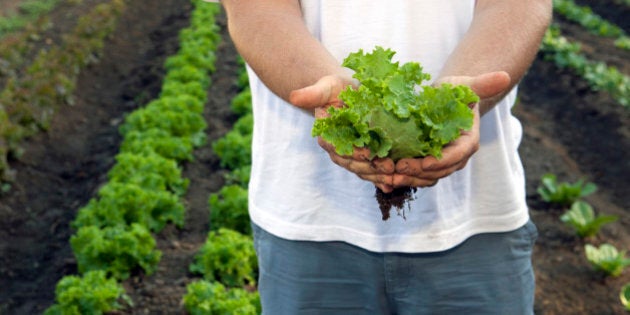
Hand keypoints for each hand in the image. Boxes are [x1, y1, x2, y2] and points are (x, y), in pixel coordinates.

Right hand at [290, 75, 396, 192]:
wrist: (347, 93)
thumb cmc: (336, 89)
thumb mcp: (325, 87)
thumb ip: (312, 94)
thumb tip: (294, 97)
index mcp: (327, 135)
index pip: (337, 148)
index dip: (352, 152)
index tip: (368, 153)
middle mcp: (337, 149)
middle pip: (352, 163)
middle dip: (370, 167)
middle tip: (389, 167)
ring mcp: (351, 156)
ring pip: (362, 170)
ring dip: (378, 177)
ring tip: (395, 178)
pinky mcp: (363, 158)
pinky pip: (370, 172)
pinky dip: (380, 181)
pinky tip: (392, 187)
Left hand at [393, 71, 510, 187]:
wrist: (442, 101)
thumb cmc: (455, 91)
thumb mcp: (465, 86)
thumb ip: (482, 84)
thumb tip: (503, 77)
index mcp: (468, 142)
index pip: (457, 156)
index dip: (441, 161)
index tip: (423, 162)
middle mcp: (455, 157)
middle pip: (439, 171)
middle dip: (418, 173)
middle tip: (397, 169)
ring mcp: (440, 163)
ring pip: (426, 178)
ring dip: (407, 179)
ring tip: (388, 175)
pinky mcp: (425, 164)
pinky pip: (415, 176)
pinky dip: (401, 178)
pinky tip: (384, 176)